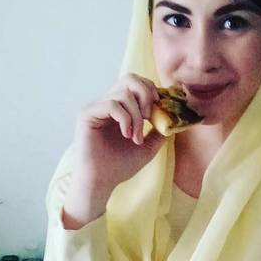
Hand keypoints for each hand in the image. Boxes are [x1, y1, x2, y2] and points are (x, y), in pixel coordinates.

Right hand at [63, 73, 166, 228]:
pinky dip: (125, 119)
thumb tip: (174, 119)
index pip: (137, 83)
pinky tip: (127, 135)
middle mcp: (106, 103)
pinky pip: (112, 105)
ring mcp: (95, 107)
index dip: (151, 91)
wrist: (101, 182)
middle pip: (129, 78)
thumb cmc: (120, 166)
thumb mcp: (148, 147)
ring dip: (137, 116)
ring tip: (136, 136)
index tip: (160, 109)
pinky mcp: (86, 114)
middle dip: (146, 94)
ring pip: (123, 94)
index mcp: (120, 108)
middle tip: (150, 116)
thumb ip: (159, 132)